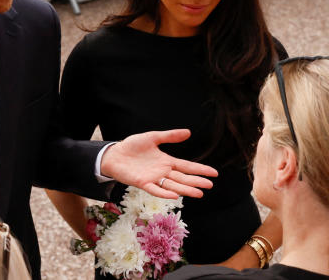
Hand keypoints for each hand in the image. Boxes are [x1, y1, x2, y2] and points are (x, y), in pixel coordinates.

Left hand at [99, 129, 216, 198]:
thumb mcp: (153, 137)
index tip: (214, 173)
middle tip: (210, 185)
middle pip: (183, 178)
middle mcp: (162, 172)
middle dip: (196, 181)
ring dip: (185, 190)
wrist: (114, 154)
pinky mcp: (142, 183)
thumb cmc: (132, 146)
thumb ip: (170, 136)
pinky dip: (164, 193)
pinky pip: (155, 189)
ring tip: (199, 193)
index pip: (187, 166)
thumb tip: (189, 132)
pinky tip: (174, 196)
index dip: (200, 170)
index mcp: (166, 161)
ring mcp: (153, 178)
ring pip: (172, 186)